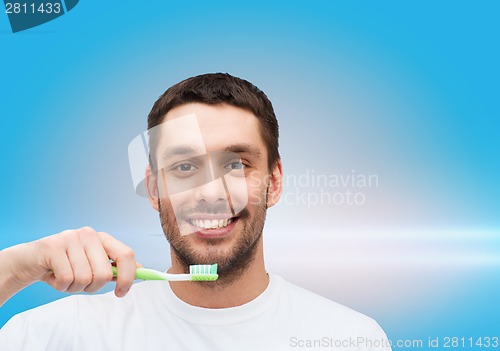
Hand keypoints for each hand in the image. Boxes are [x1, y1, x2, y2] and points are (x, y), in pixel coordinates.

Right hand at [1, 227, 137, 300]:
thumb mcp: (91, 265)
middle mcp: (88, 234)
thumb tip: (142, 270)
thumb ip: (114, 267)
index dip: (128, 277)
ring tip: (64, 278)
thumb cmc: (64, 265)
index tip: (122, 292)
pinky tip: (53, 276)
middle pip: (104, 273)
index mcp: (102, 238)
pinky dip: (59, 286)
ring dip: (73, 287)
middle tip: (80, 284)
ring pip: (84, 279)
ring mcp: (70, 238)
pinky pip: (66, 279)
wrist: (28, 262)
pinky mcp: (53, 247)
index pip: (126, 255)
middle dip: (92, 287)